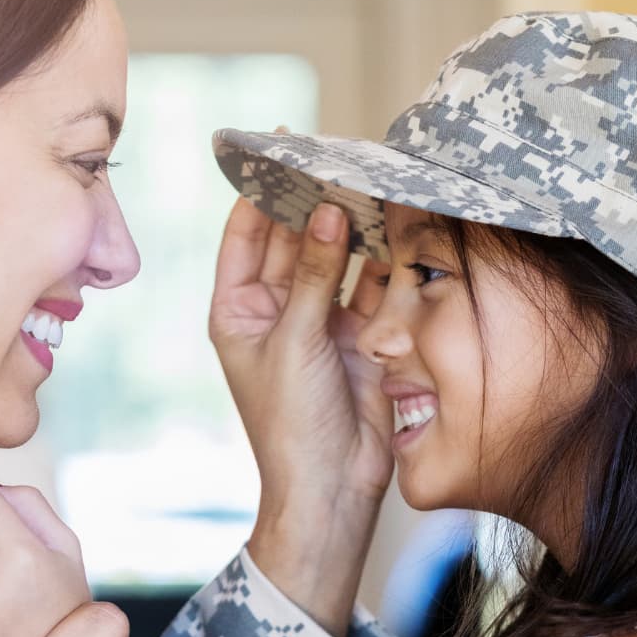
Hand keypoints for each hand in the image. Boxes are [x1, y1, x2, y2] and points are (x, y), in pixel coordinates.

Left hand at [208, 198, 392, 635]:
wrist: (333, 488)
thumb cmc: (291, 425)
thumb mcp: (296, 341)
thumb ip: (315, 274)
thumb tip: (328, 210)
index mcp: (238, 311)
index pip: (246, 235)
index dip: (261, 192)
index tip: (280, 148)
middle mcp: (277, 312)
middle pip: (297, 241)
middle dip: (317, 203)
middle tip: (340, 157)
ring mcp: (320, 325)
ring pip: (338, 261)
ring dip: (354, 228)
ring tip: (373, 183)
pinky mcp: (360, 338)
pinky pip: (372, 288)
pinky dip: (383, 262)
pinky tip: (398, 227)